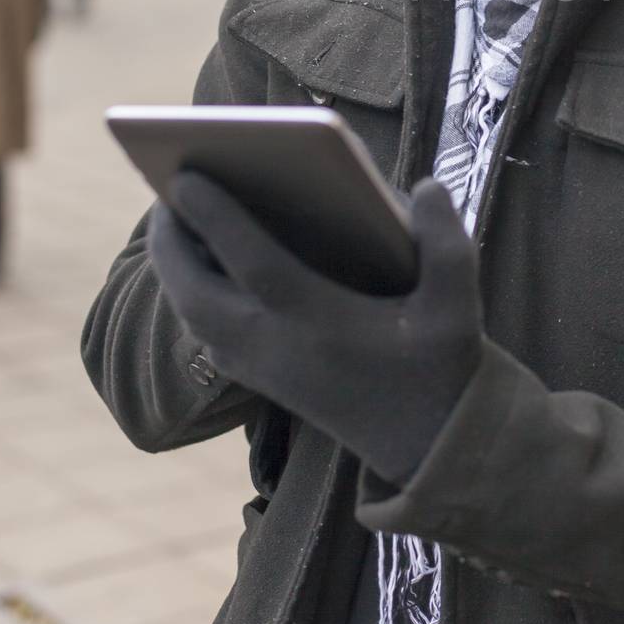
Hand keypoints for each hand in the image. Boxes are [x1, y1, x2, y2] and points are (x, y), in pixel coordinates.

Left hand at [147, 170, 484, 484]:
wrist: (434, 446)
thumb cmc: (444, 366)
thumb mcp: (459, 304)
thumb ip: (448, 240)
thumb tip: (425, 185)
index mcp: (323, 326)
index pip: (254, 265)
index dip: (216, 219)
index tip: (183, 176)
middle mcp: (282, 352)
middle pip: (198, 298)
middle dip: (171, 245)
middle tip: (164, 190)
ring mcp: (268, 373)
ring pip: (195, 321)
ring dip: (175, 272)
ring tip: (174, 221)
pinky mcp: (267, 385)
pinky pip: (207, 339)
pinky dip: (191, 299)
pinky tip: (198, 268)